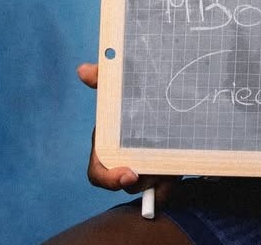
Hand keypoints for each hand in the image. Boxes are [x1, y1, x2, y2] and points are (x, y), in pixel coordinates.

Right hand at [78, 63, 180, 201]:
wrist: (176, 99)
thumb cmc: (142, 96)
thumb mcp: (126, 86)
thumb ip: (106, 78)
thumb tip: (83, 69)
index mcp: (109, 146)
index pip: (99, 173)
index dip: (109, 178)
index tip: (128, 174)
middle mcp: (124, 161)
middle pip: (126, 184)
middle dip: (140, 180)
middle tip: (155, 170)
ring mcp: (144, 170)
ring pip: (147, 188)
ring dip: (158, 179)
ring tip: (170, 164)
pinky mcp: (162, 176)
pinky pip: (163, 191)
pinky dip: (169, 186)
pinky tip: (177, 172)